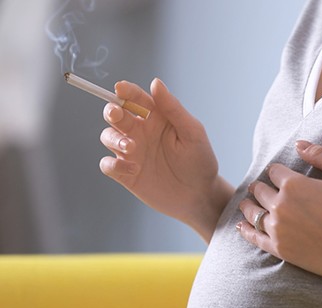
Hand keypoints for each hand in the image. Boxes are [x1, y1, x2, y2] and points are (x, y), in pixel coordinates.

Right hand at [99, 78, 230, 237]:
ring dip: (113, 138)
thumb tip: (155, 82)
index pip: (136, 98)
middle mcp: (141, 132)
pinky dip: (113, 164)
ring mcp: (132, 152)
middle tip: (117, 115)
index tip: (120, 88)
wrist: (200, 195)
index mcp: (157, 118)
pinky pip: (107, 164)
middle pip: (115, 114)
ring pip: (107, 136)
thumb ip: (173, 108)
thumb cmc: (200, 161)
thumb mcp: (192, 132)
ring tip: (131, 147)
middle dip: (112, 111)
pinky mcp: (126, 174)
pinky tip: (132, 169)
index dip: (126, 90)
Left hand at [238, 141, 321, 280]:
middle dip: (259, 188)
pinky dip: (246, 230)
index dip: (276, 171)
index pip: (274, 172)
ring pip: (253, 213)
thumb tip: (298, 144)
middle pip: (260, 191)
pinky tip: (241, 226)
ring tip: (246, 204)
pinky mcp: (280, 249)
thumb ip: (321, 155)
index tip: (277, 173)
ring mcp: (278, 229)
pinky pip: (255, 238)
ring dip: (248, 206)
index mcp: (294, 184)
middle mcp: (281, 205)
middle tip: (257, 188)